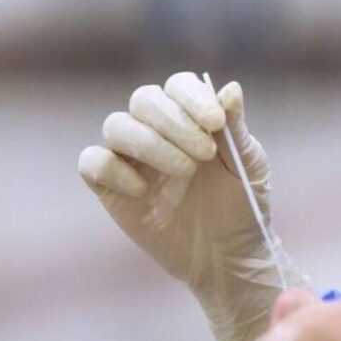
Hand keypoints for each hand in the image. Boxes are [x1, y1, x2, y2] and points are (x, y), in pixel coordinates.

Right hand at [79, 72, 306, 340]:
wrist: (228, 255)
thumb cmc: (242, 203)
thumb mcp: (248, 165)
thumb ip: (236, 128)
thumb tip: (230, 88)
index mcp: (191, 116)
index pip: (178, 85)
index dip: (192, 98)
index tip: (215, 123)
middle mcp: (157, 129)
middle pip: (144, 99)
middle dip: (174, 121)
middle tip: (205, 153)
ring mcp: (131, 157)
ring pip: (116, 125)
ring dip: (150, 143)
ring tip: (186, 172)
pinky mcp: (111, 187)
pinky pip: (92, 162)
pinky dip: (113, 169)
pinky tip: (143, 189)